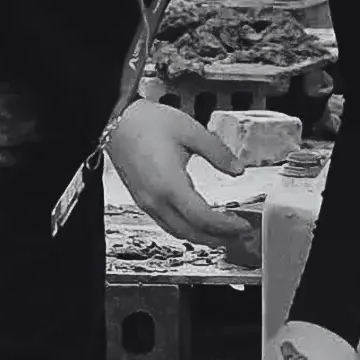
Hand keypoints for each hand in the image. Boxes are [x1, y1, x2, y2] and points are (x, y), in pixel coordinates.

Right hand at [102, 98, 243, 251]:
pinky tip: (200, 223)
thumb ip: (218, 152)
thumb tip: (237, 169)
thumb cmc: (146, 122)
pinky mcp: (143, 200)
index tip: (243, 225)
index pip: (203, 218)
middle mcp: (156, 199)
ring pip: (178, 232)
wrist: (116, 120)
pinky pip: (168, 224)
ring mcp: (147, 202)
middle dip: (219, 239)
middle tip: (240, 236)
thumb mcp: (191, 131)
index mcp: (169, 184)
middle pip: (191, 233)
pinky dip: (188, 229)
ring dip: (203, 238)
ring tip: (225, 234)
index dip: (226, 226)